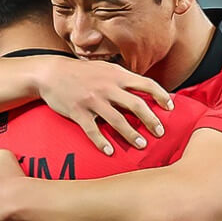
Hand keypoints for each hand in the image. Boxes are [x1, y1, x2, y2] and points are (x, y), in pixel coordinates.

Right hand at [36, 57, 171, 155]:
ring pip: (117, 121)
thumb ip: (124, 79)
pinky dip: (101, 142)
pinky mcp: (78, 112)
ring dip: (131, 135)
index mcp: (117, 75)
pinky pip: (92, 130)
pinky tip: (109, 152)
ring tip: (142, 146)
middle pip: (137, 105)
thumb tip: (145, 90)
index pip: (146, 83)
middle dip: (151, 121)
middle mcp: (107, 87)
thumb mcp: (105, 68)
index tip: (170, 107)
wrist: (51, 73)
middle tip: (160, 133)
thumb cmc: (82, 73)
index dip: (161, 96)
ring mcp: (92, 100)